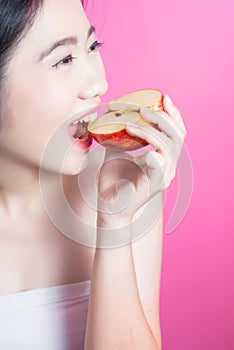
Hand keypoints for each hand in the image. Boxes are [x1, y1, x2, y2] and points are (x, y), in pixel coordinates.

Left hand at [97, 95, 186, 227]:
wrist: (108, 205)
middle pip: (179, 135)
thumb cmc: (113, 180)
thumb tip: (114, 116)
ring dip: (150, 132)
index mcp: (162, 156)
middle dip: (164, 118)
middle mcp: (167, 165)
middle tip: (144, 108)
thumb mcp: (116, 151)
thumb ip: (121, 136)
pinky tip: (140, 149)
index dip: (173, 114)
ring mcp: (163, 175)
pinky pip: (160, 164)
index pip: (176, 132)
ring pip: (169, 147)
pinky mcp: (155, 184)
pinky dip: (152, 153)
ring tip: (131, 125)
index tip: (163, 97)